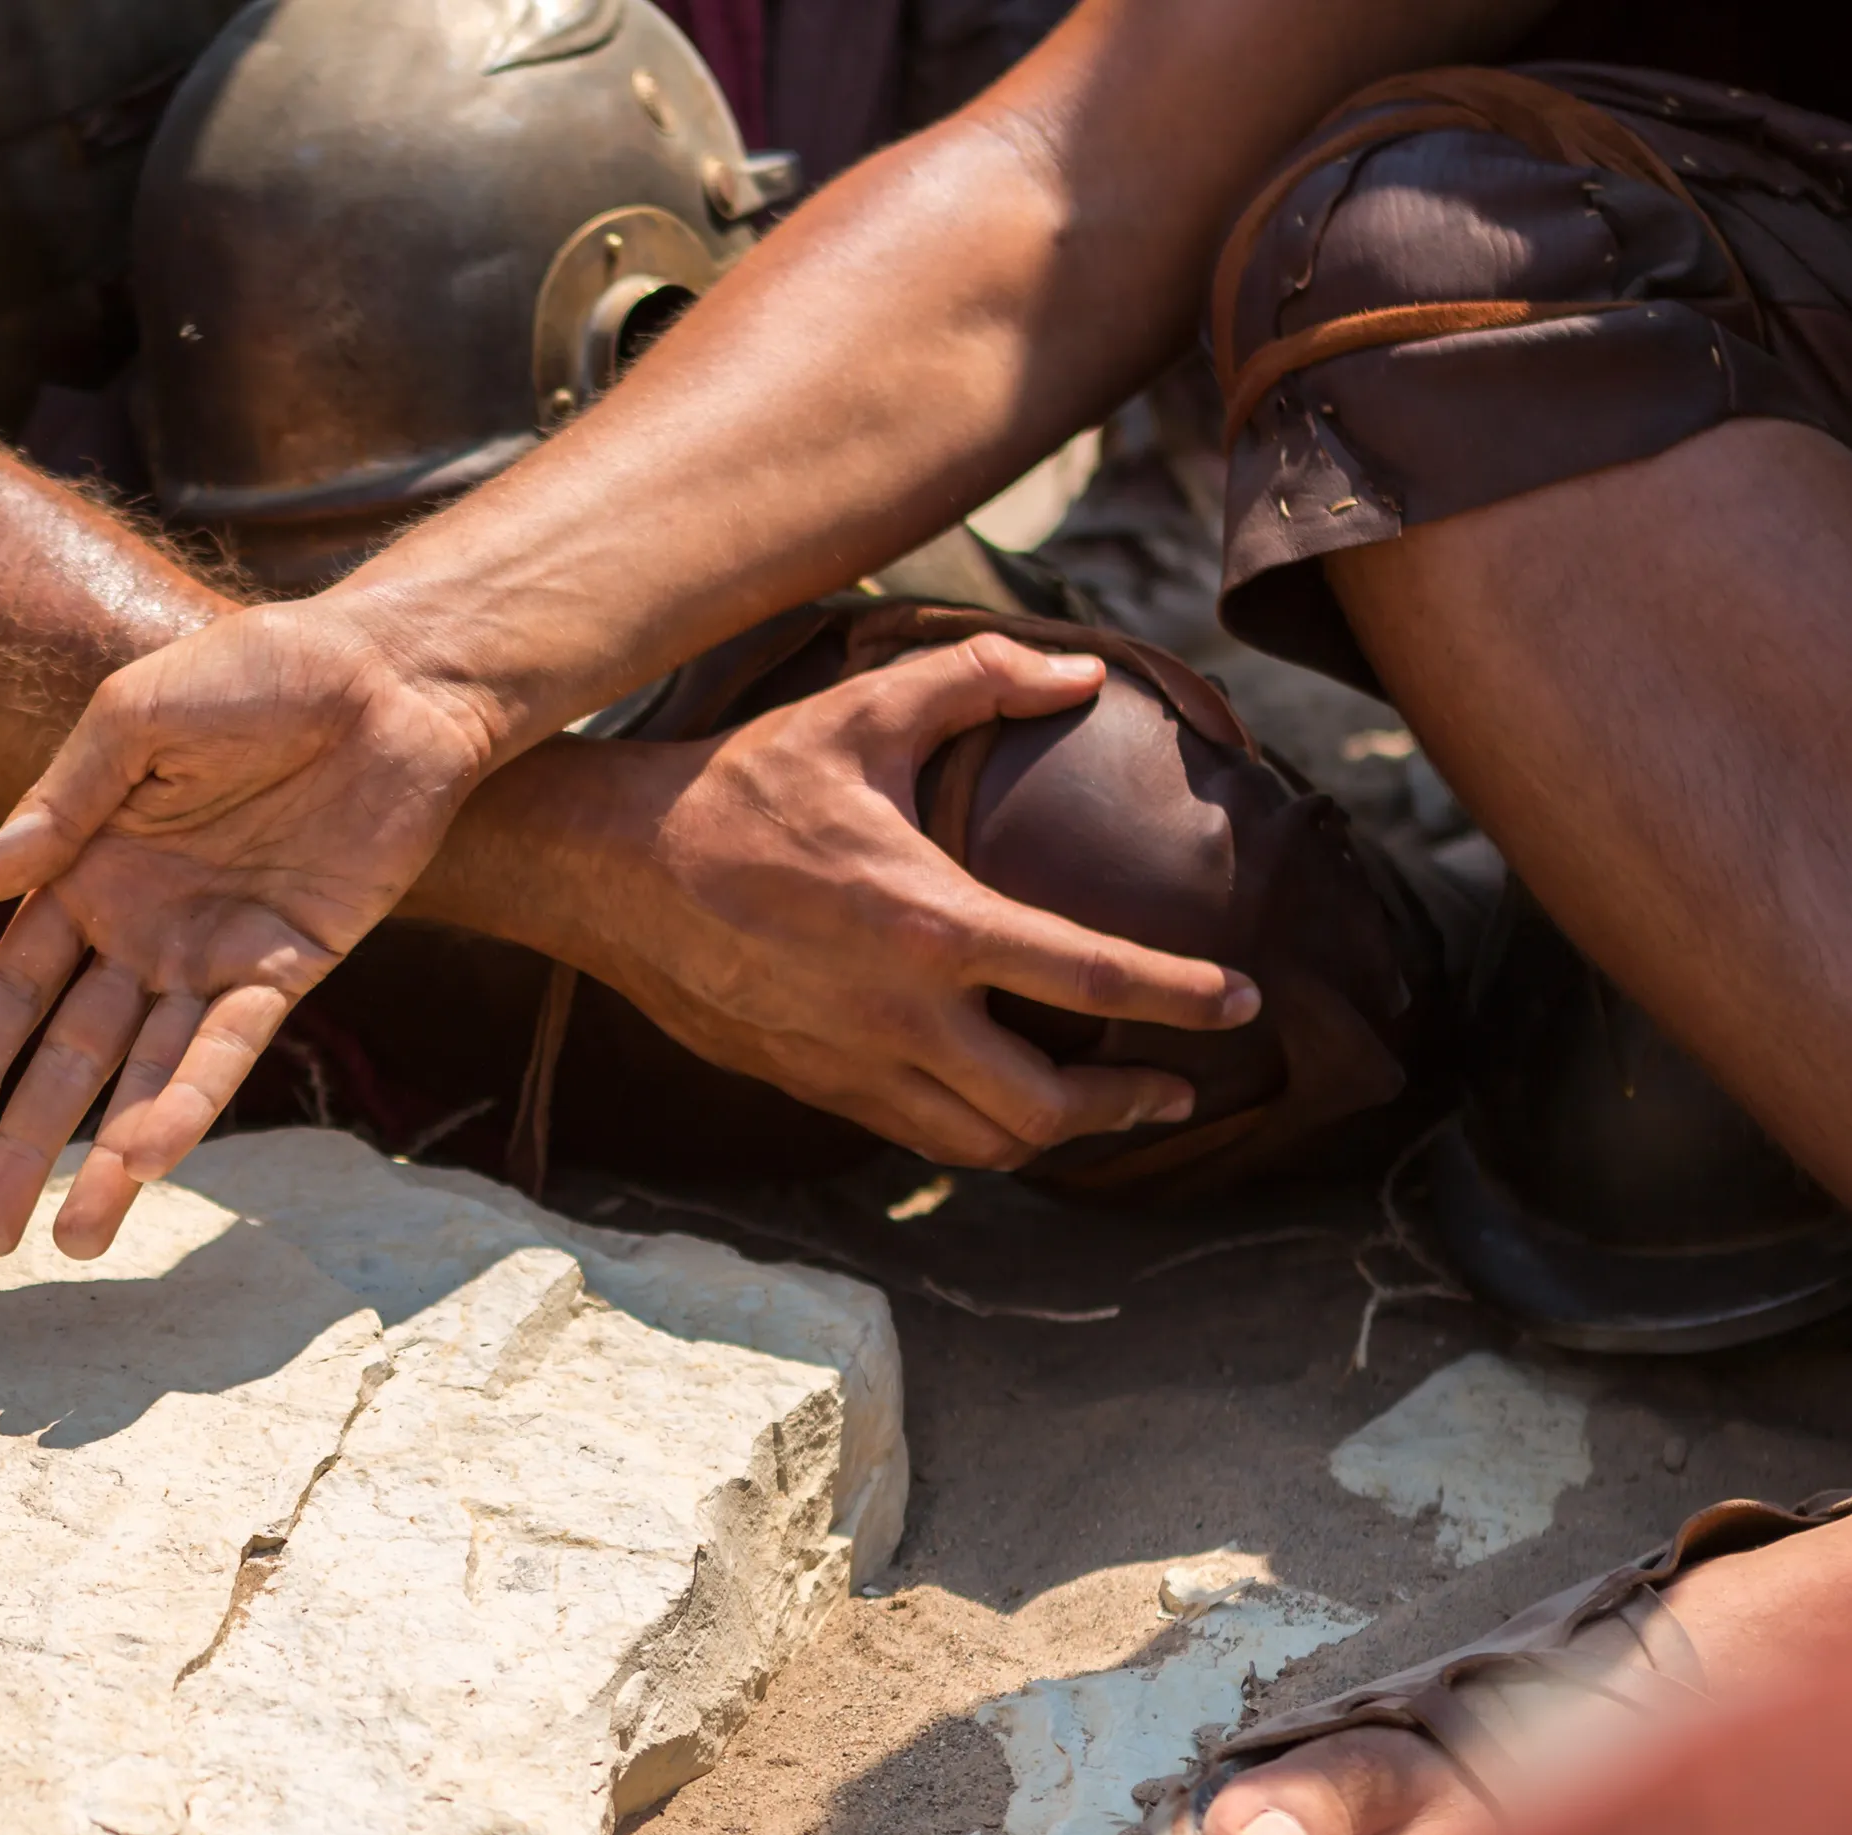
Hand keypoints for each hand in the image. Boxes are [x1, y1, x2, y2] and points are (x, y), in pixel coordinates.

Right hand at [0, 599, 507, 1257]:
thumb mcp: (134, 719)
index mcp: (90, 871)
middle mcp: (145, 928)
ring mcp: (215, 953)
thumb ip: (58, 806)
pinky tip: (149, 1159)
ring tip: (73, 1241)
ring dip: (109, 1159)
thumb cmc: (259, 672)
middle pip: (69, 1057)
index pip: (15, 989)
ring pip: (146, 1077)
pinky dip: (189, 1101)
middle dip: (26, 1145)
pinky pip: (229, 1047)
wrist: (391, 675)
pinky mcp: (288, 963)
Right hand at [523, 633, 1259, 1163]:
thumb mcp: (862, 711)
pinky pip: (917, 1137)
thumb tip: (1084, 673)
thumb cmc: (738, 787)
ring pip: (983, 1144)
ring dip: (1058, 1137)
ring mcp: (851, 1064)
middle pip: (1048, 1108)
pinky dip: (977, 1133)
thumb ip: (982, 679)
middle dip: (1130, 1104)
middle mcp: (900, 1017)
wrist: (610, 870)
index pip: (1095, 979)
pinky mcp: (810, 1084)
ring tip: (1102, 1110)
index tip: (1241, 1002)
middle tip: (1182, 1084)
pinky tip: (998, 1100)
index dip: (1185, 997)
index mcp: (932, 925)